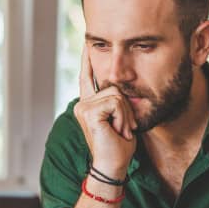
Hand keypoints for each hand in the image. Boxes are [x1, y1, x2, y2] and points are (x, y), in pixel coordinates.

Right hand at [73, 47, 136, 177]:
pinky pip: (116, 102)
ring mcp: (83, 107)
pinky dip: (123, 117)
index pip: (87, 76)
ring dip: (126, 114)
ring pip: (116, 93)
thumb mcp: (121, 118)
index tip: (86, 41)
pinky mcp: (88, 112)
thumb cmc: (120, 146)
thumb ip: (118, 102)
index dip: (87, 58)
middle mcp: (82, 103)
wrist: (113, 166)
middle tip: (124, 128)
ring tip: (121, 131)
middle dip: (126, 108)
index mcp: (88, 104)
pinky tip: (118, 131)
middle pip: (113, 86)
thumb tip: (124, 86)